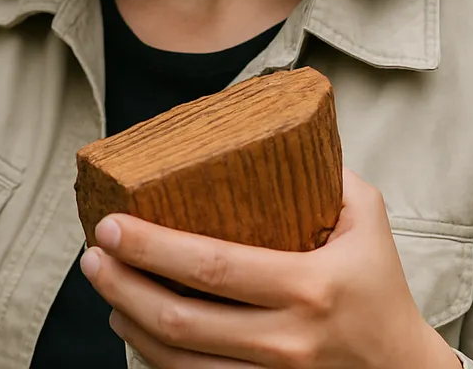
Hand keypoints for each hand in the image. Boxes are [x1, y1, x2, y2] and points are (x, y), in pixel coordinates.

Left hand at [79, 168, 461, 368]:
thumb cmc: (380, 283)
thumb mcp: (366, 216)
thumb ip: (326, 170)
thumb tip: (275, 126)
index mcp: (309, 285)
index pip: (213, 267)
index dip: (153, 249)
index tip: (111, 225)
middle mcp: (287, 340)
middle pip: (182, 321)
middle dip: (124, 285)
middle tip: (92, 254)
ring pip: (179, 364)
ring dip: (130, 322)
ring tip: (104, 285)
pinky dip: (154, 359)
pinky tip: (134, 325)